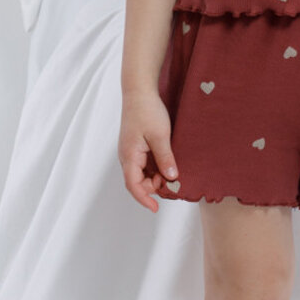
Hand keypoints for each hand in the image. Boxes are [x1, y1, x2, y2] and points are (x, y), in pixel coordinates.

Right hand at [118, 91, 179, 212]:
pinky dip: (154, 168)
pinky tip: (167, 164)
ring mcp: (130, 151)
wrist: (139, 91)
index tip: (155, 208)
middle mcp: (127, 156)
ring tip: (171, 173)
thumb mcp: (160, 135)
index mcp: (129, 156)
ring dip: (154, 177)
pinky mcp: (136, 145)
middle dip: (152, 187)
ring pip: (141, 173)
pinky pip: (143, 163)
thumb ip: (165, 158)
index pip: (133, 185)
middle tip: (172, 183)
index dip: (144, 199)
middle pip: (137, 182)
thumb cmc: (147, 110)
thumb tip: (171, 177)